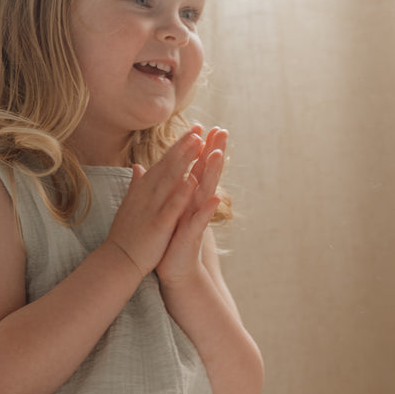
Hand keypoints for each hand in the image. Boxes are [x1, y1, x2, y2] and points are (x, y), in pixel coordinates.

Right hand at [105, 128, 205, 275]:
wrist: (118, 259)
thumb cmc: (127, 233)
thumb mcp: (132, 203)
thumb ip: (137, 183)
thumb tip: (138, 167)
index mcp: (144, 189)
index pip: (164, 162)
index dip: (178, 146)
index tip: (193, 131)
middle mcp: (147, 193)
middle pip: (168, 165)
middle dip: (184, 145)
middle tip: (199, 128)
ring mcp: (152, 207)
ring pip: (170, 179)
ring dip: (184, 160)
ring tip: (199, 143)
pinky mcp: (158, 223)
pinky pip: (171, 206)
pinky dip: (181, 193)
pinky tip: (192, 181)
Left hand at [156, 125, 227, 285]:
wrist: (175, 268)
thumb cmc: (172, 238)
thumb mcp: (172, 209)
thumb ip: (174, 189)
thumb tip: (177, 172)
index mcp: (188, 196)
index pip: (198, 167)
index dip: (203, 147)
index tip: (207, 125)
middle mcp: (196, 204)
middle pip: (208, 173)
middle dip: (215, 152)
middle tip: (223, 130)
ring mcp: (197, 217)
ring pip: (207, 191)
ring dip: (214, 173)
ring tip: (219, 154)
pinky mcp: (194, 234)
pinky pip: (202, 220)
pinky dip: (208, 209)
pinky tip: (216, 197)